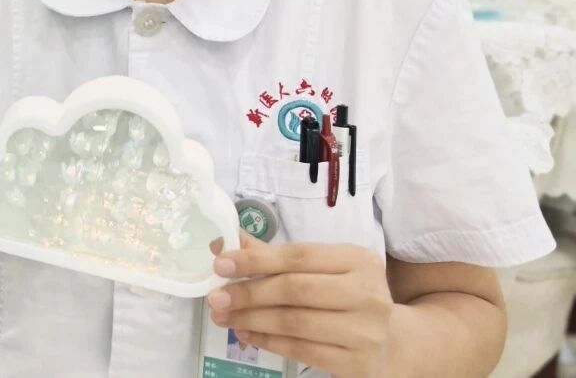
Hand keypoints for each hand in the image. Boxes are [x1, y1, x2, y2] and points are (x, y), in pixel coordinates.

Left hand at [209, 233, 392, 377]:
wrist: (391, 343)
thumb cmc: (345, 297)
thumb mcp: (321, 269)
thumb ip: (274, 256)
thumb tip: (224, 243)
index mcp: (359, 260)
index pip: (298, 255)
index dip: (256, 259)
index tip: (220, 264)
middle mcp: (368, 293)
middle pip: (295, 289)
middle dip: (249, 293)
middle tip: (216, 298)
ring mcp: (365, 331)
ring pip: (294, 322)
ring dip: (251, 320)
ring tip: (224, 317)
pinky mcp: (357, 362)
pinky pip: (301, 350)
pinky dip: (267, 341)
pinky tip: (246, 334)